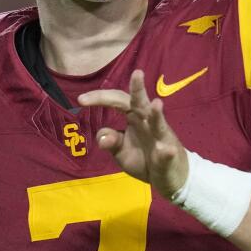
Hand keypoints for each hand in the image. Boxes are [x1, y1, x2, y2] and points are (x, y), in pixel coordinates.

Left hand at [77, 69, 189, 197]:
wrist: (168, 177)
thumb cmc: (144, 159)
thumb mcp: (121, 152)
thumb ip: (110, 141)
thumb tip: (102, 136)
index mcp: (134, 117)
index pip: (117, 101)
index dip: (101, 98)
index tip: (81, 100)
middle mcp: (148, 122)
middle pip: (141, 102)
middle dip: (139, 88)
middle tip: (137, 73)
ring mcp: (161, 137)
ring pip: (159, 123)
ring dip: (157, 114)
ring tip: (156, 104)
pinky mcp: (169, 154)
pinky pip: (167, 153)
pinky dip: (166, 152)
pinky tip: (165, 150)